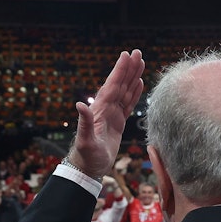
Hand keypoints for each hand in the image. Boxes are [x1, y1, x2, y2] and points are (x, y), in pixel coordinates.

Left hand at [68, 50, 144, 178]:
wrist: (88, 168)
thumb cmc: (86, 157)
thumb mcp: (86, 141)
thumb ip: (84, 123)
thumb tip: (79, 105)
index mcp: (100, 110)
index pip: (112, 86)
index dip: (119, 71)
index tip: (126, 56)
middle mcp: (105, 109)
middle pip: (120, 84)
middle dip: (128, 68)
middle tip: (138, 52)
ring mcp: (112, 115)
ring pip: (125, 92)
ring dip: (132, 77)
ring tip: (141, 62)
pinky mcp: (117, 123)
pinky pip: (127, 104)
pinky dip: (134, 93)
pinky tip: (139, 83)